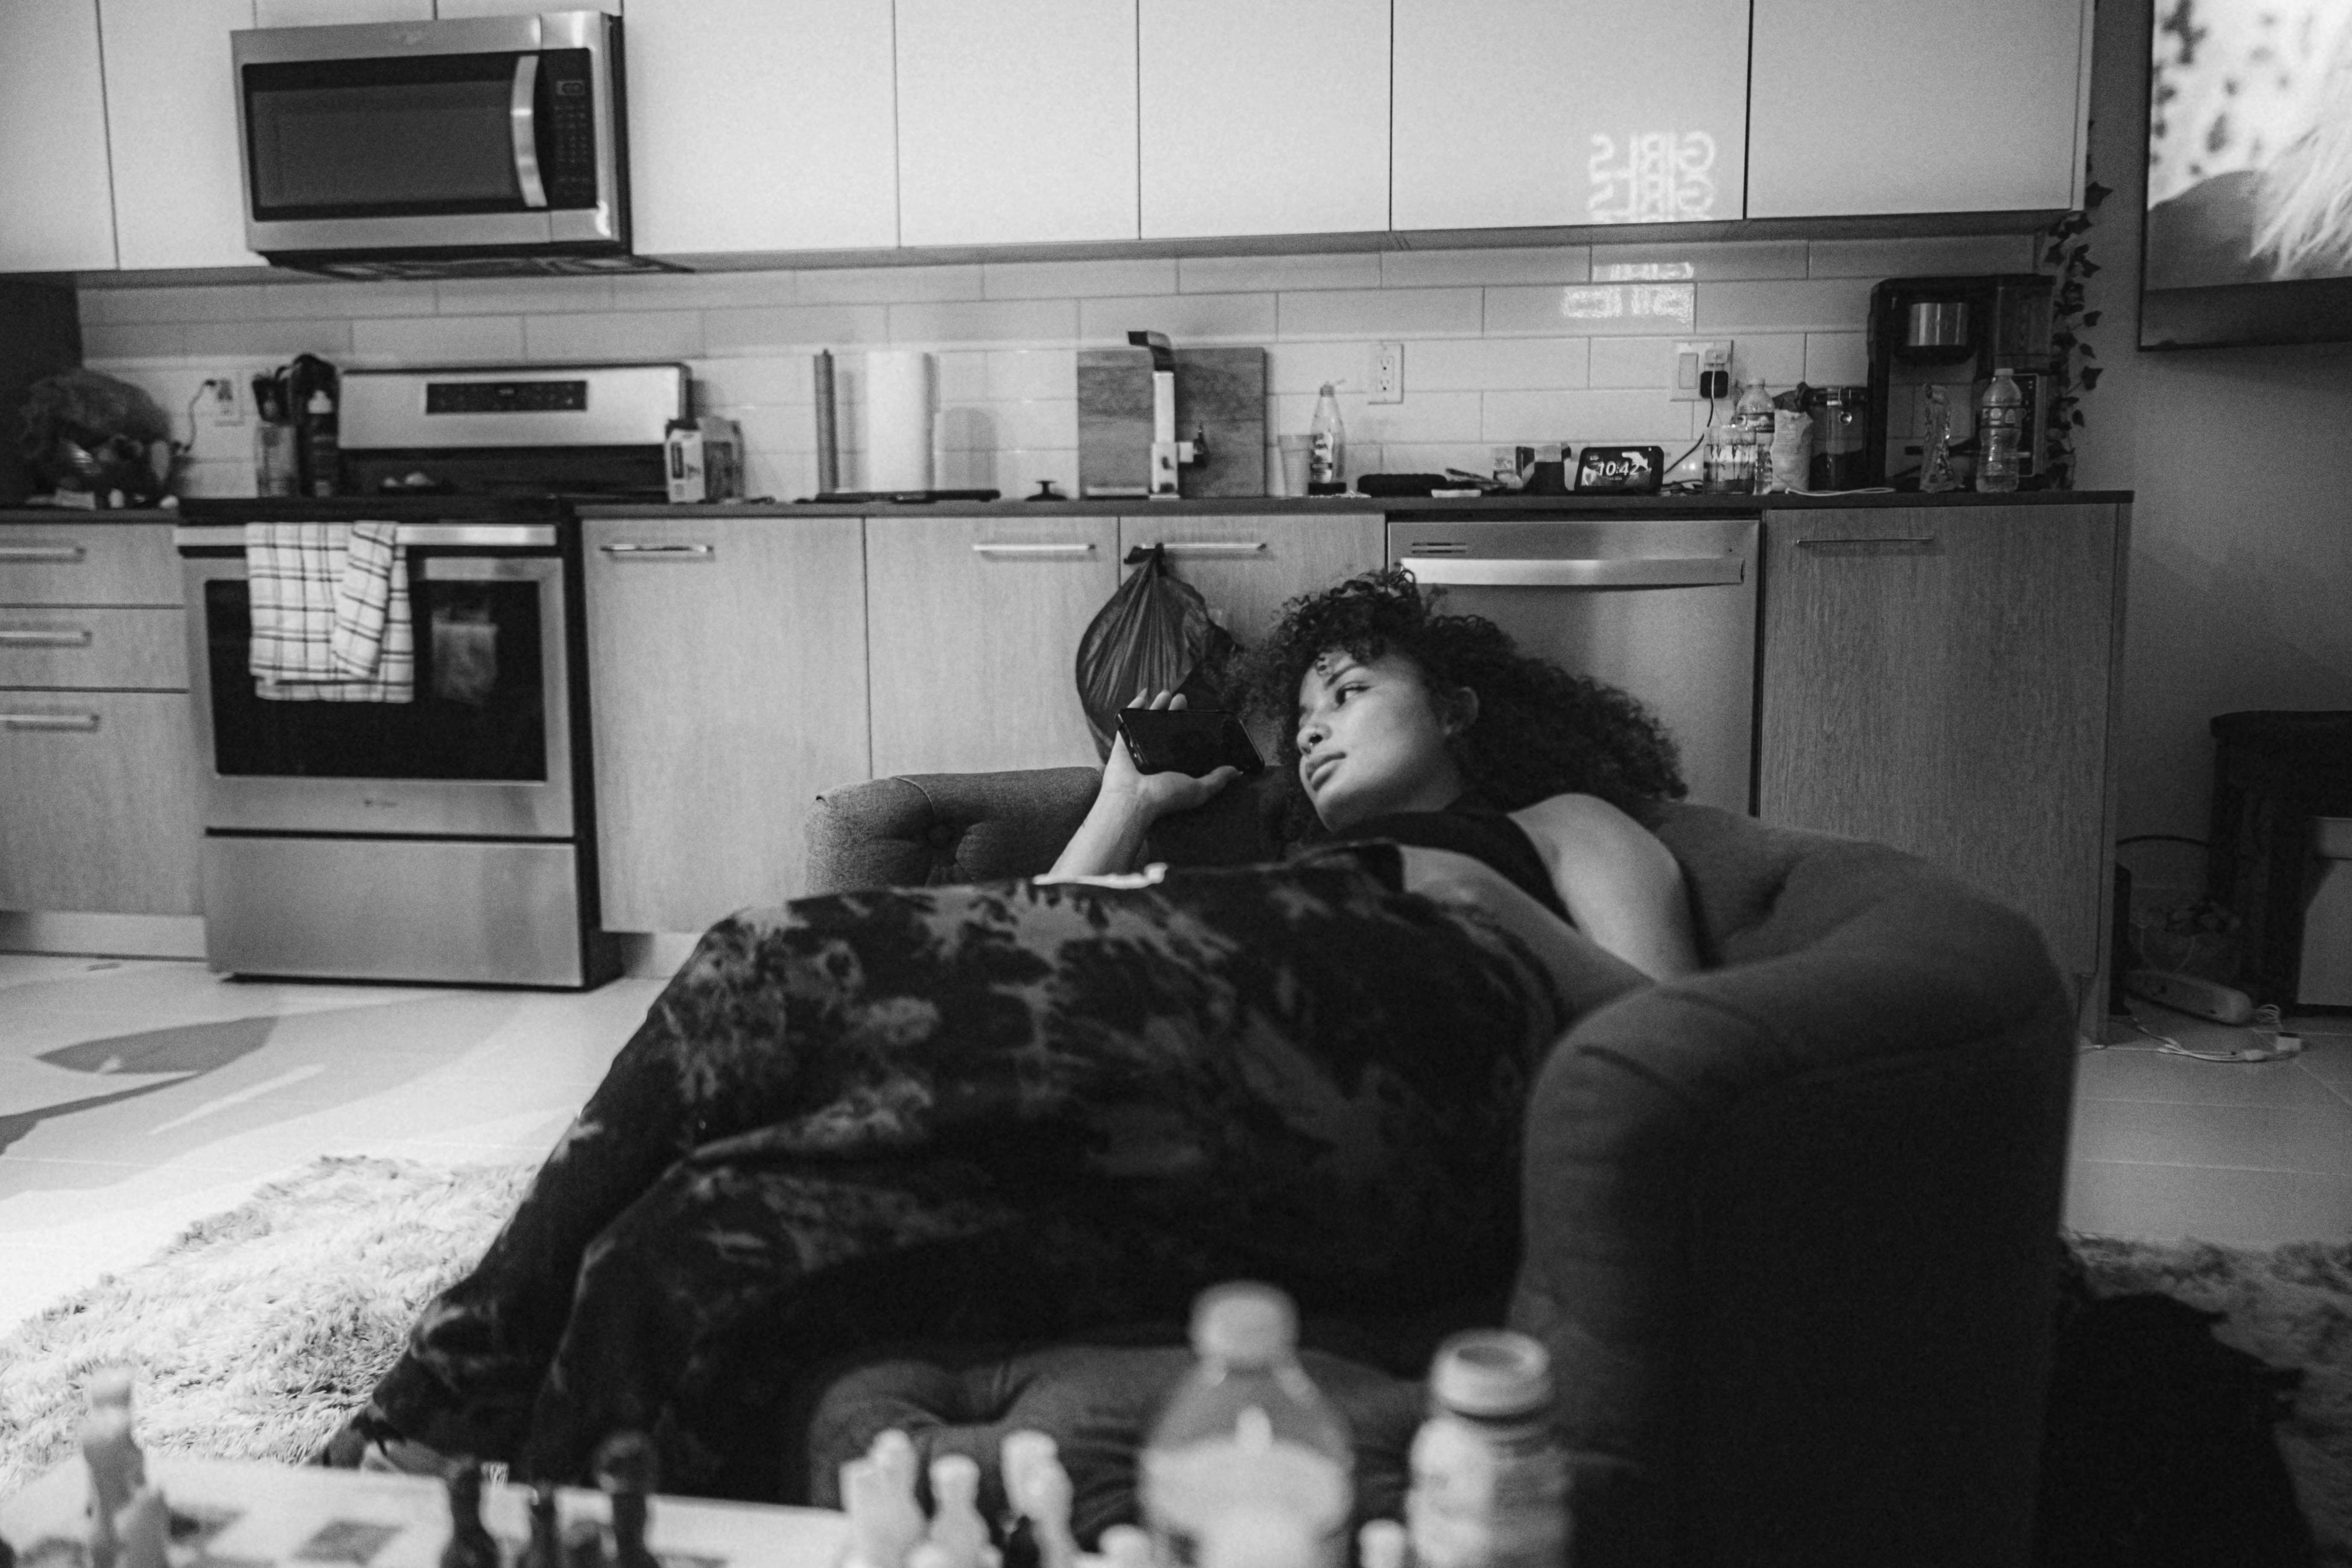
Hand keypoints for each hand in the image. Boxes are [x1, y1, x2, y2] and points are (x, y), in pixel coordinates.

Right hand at [1101, 687, 1238, 820]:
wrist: (1133, 798)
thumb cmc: (1165, 795)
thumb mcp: (1198, 789)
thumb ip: (1217, 780)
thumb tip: (1236, 771)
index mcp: (1172, 764)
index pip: (1182, 740)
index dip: (1188, 725)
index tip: (1194, 713)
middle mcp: (1155, 754)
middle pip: (1165, 727)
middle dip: (1174, 711)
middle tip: (1181, 699)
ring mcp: (1137, 747)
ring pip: (1148, 721)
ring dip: (1157, 705)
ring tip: (1165, 693)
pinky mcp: (1123, 741)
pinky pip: (1127, 720)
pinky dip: (1134, 707)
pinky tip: (1142, 696)